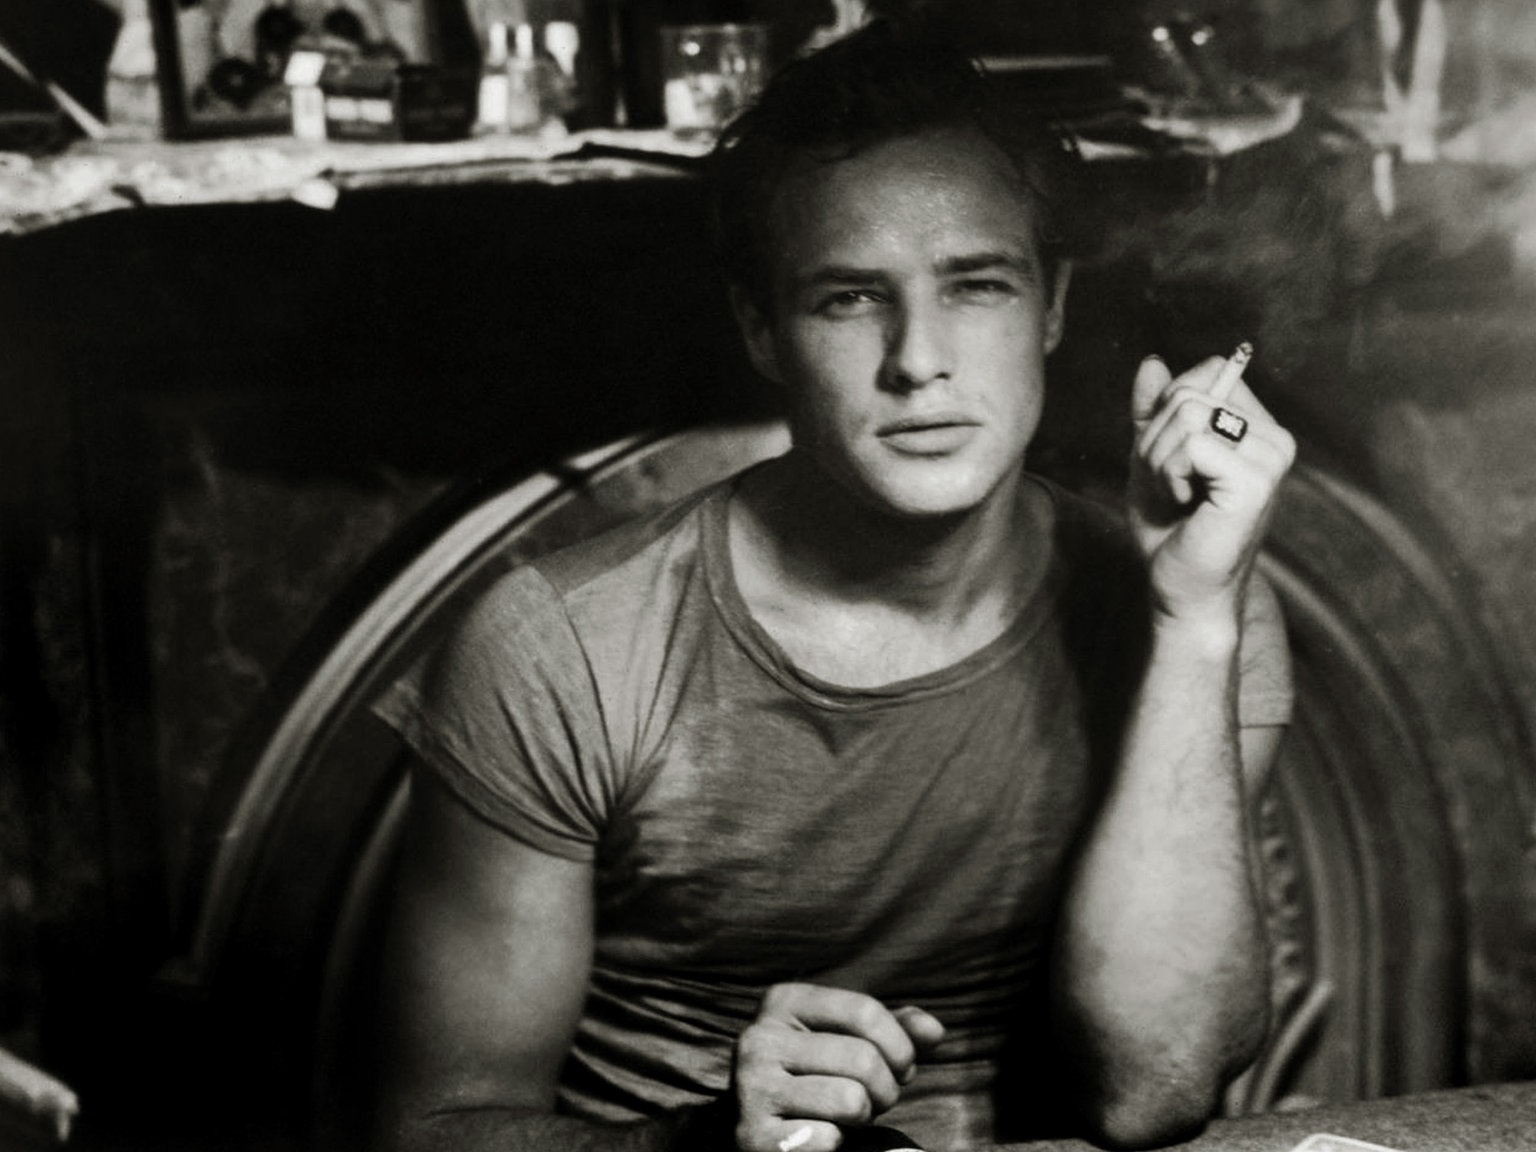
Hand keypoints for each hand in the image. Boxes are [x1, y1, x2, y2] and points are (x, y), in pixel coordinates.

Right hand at [730, 983, 943, 1151]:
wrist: (764, 1125)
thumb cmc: (819, 1077)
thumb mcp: (853, 1041)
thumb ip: (895, 1030)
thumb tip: (934, 1030)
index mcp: (782, 1002)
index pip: (864, 1010)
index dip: (900, 1045)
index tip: (903, 1066)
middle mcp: (759, 1039)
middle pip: (863, 1059)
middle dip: (886, 1088)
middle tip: (874, 1099)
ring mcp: (751, 1088)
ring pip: (850, 1101)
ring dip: (862, 1117)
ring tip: (846, 1115)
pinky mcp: (753, 1136)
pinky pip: (827, 1139)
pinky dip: (834, 1143)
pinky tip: (817, 1135)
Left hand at [1128, 352, 1295, 622]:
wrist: (1179, 588)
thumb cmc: (1169, 528)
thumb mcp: (1151, 456)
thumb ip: (1152, 410)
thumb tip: (1152, 361)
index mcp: (1258, 426)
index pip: (1207, 372)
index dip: (1167, 409)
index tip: (1172, 460)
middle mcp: (1275, 437)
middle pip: (1189, 393)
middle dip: (1156, 440)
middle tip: (1170, 486)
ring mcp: (1272, 457)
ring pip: (1187, 415)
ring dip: (1159, 460)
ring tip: (1177, 496)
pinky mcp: (1257, 481)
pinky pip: (1192, 445)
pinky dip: (1169, 475)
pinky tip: (1185, 504)